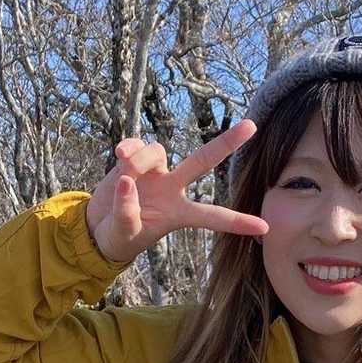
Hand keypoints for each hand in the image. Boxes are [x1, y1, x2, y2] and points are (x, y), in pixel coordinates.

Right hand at [85, 120, 268, 263]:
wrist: (97, 225)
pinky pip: (135, 144)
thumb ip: (126, 212)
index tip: (264, 228)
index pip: (211, 217)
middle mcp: (172, 189)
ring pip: (157, 151)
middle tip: (252, 126)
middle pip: (203, 160)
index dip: (236, 222)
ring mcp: (155, 171)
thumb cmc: (117, 236)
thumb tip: (126, 181)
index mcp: (177, 214)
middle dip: (226, 143)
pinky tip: (118, 157)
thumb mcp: (122, 234)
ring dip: (138, 162)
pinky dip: (126, 148)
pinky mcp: (134, 159)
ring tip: (122, 178)